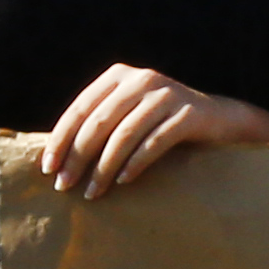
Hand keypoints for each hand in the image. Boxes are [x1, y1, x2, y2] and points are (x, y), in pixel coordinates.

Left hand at [37, 62, 268, 193]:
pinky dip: (135, 164)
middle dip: (78, 157)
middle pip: (99, 122)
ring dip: (103, 168)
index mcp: (119, 75)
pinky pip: (154, 142)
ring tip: (92, 192)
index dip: (61, 139)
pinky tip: (123, 182)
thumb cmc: (161, 123)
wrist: (220, 119)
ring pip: (124, 135)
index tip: (48, 168)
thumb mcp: (128, 113)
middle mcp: (142, 78)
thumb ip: (100, 122)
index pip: (81, 108)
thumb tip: (53, 157)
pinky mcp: (189, 113)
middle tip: (64, 186)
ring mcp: (167, 94)